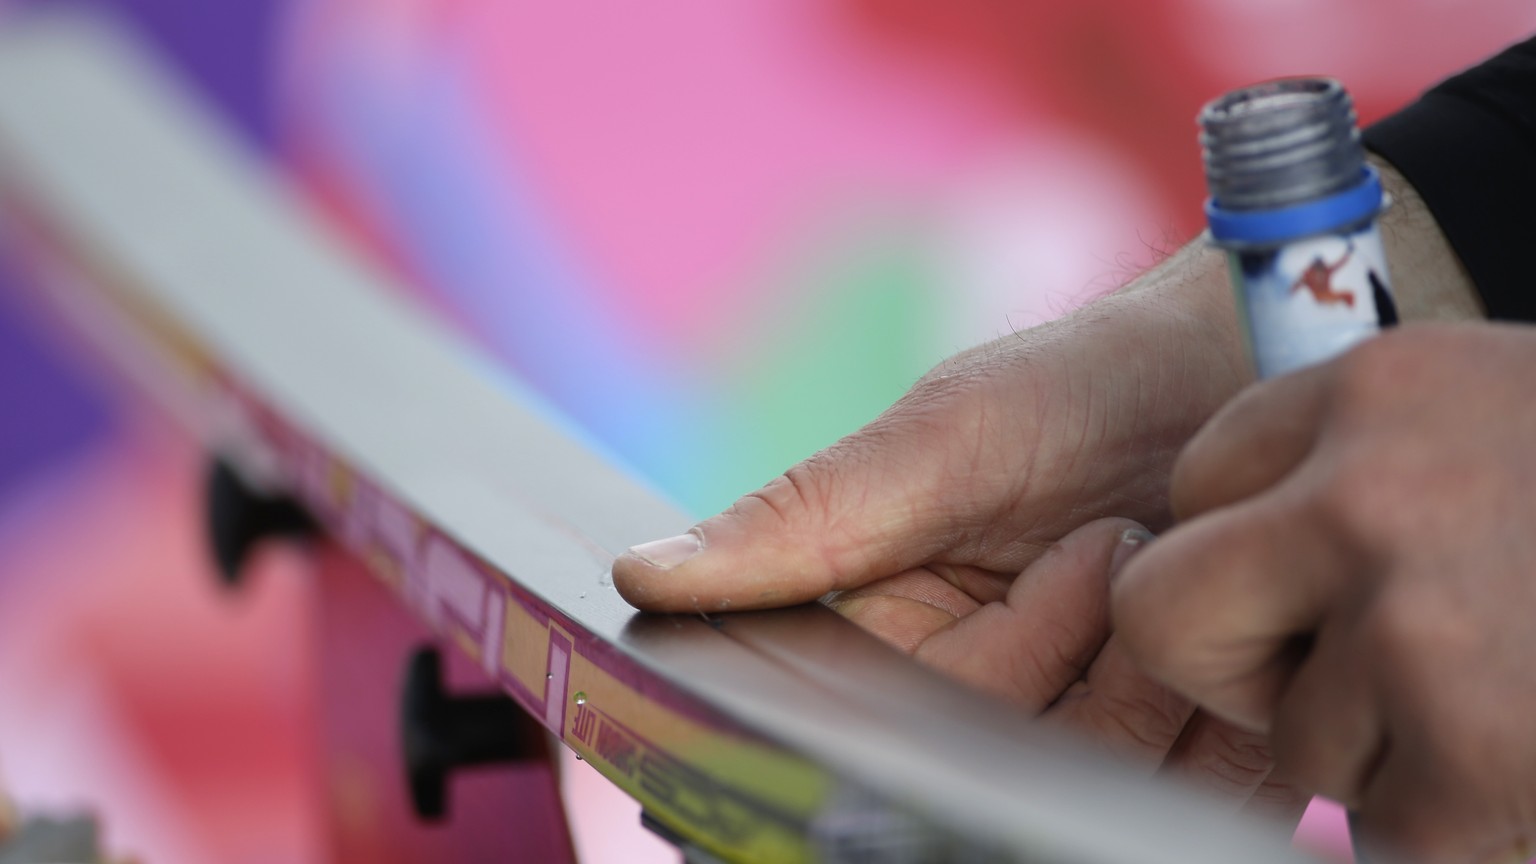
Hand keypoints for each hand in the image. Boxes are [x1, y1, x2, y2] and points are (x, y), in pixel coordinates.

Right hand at [613, 248, 1304, 815]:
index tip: (1048, 560)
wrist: (1246, 374)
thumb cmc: (1086, 385)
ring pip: (1089, 779)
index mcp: (884, 628)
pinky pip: (1176, 794)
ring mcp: (1073, 734)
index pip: (880, 714)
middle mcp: (967, 697)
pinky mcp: (1172, 759)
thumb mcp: (944, 438)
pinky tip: (1219, 619)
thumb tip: (638, 574)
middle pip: (993, 754)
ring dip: (1151, 663)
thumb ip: (802, 519)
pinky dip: (1215, 707)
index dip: (977, 659)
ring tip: (1164, 553)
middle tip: (1111, 532)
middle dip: (1073, 638)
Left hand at [1114, 324, 1535, 861]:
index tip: (1316, 579)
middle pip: (1164, 606)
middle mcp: (1374, 496)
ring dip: (1386, 752)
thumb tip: (1243, 546)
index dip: (1248, 547)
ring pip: (1292, 740)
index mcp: (1383, 388)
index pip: (1201, 478)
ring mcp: (1422, 635)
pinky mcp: (1477, 770)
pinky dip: (1456, 826)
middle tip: (1342, 674)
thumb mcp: (1509, 421)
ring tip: (1518, 700)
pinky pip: (1385, 832)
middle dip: (1232, 658)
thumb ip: (1373, 462)